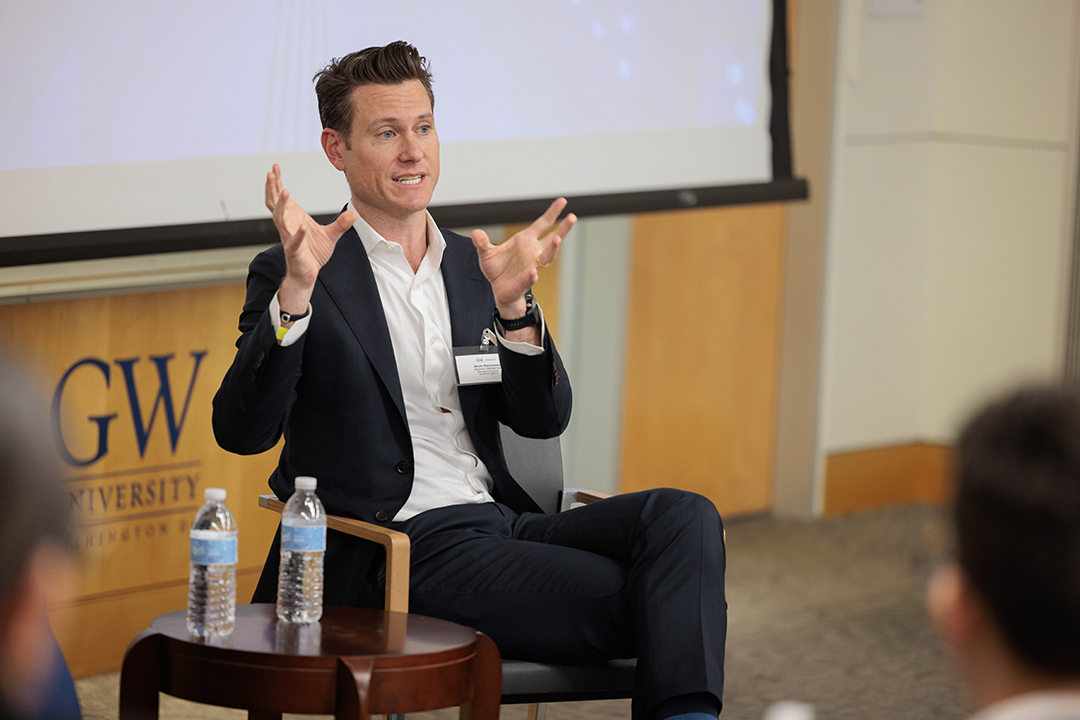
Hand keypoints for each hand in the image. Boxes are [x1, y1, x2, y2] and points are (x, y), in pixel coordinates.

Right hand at [265, 164, 356, 302]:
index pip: (280, 197)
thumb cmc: (313, 253)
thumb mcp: (331, 235)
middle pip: (274, 203)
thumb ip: (341, 224)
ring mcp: (289, 238)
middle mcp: (287, 226)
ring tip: (285, 191)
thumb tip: (354, 213)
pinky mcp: (294, 252)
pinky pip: (294, 241)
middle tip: (270, 173)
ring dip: (281, 205)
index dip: (276, 182)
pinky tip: (302, 227)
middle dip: (272, 187)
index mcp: (293, 218)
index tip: (274, 167)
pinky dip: (298, 234)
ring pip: (279, 219)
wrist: (307, 275)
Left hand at [471, 198, 576, 313]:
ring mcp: (532, 266)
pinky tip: (533, 272)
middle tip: (572, 217)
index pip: (542, 224)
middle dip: (563, 228)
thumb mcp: (486, 253)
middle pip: (552, 238)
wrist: (498, 289)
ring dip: (553, 248)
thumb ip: (482, 242)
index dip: (552, 213)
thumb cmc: (497, 269)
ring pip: (547, 257)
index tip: (563, 201)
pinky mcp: (525, 281)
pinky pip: (530, 277)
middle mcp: (533, 252)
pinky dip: (532, 275)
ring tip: (557, 239)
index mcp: (525, 240)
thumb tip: (476, 233)